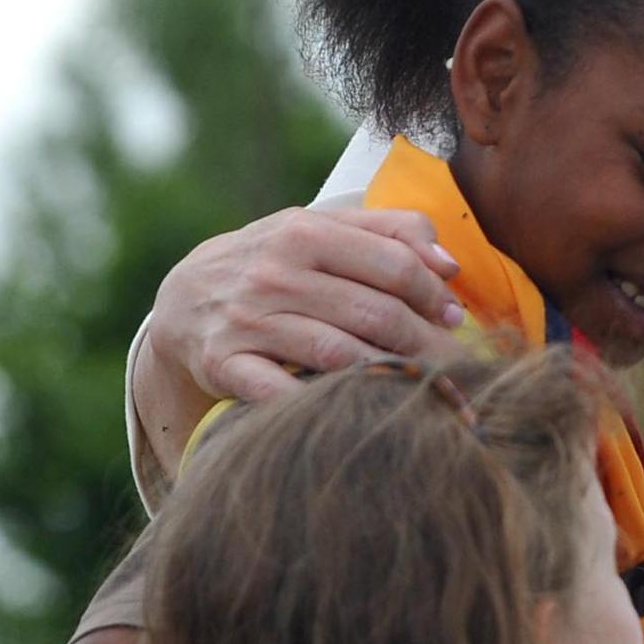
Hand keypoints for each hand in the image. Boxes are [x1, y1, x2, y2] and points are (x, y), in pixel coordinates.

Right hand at [144, 205, 467, 411]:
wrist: (185, 297)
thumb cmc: (274, 262)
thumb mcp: (321, 228)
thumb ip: (390, 231)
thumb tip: (450, 265)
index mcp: (305, 232)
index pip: (393, 264)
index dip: (434, 296)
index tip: (454, 319)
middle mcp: (275, 274)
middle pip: (376, 315)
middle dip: (429, 347)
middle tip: (458, 372)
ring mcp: (248, 321)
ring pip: (340, 355)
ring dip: (393, 379)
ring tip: (427, 396)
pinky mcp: (225, 364)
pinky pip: (282, 393)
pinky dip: (323, 406)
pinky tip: (359, 415)